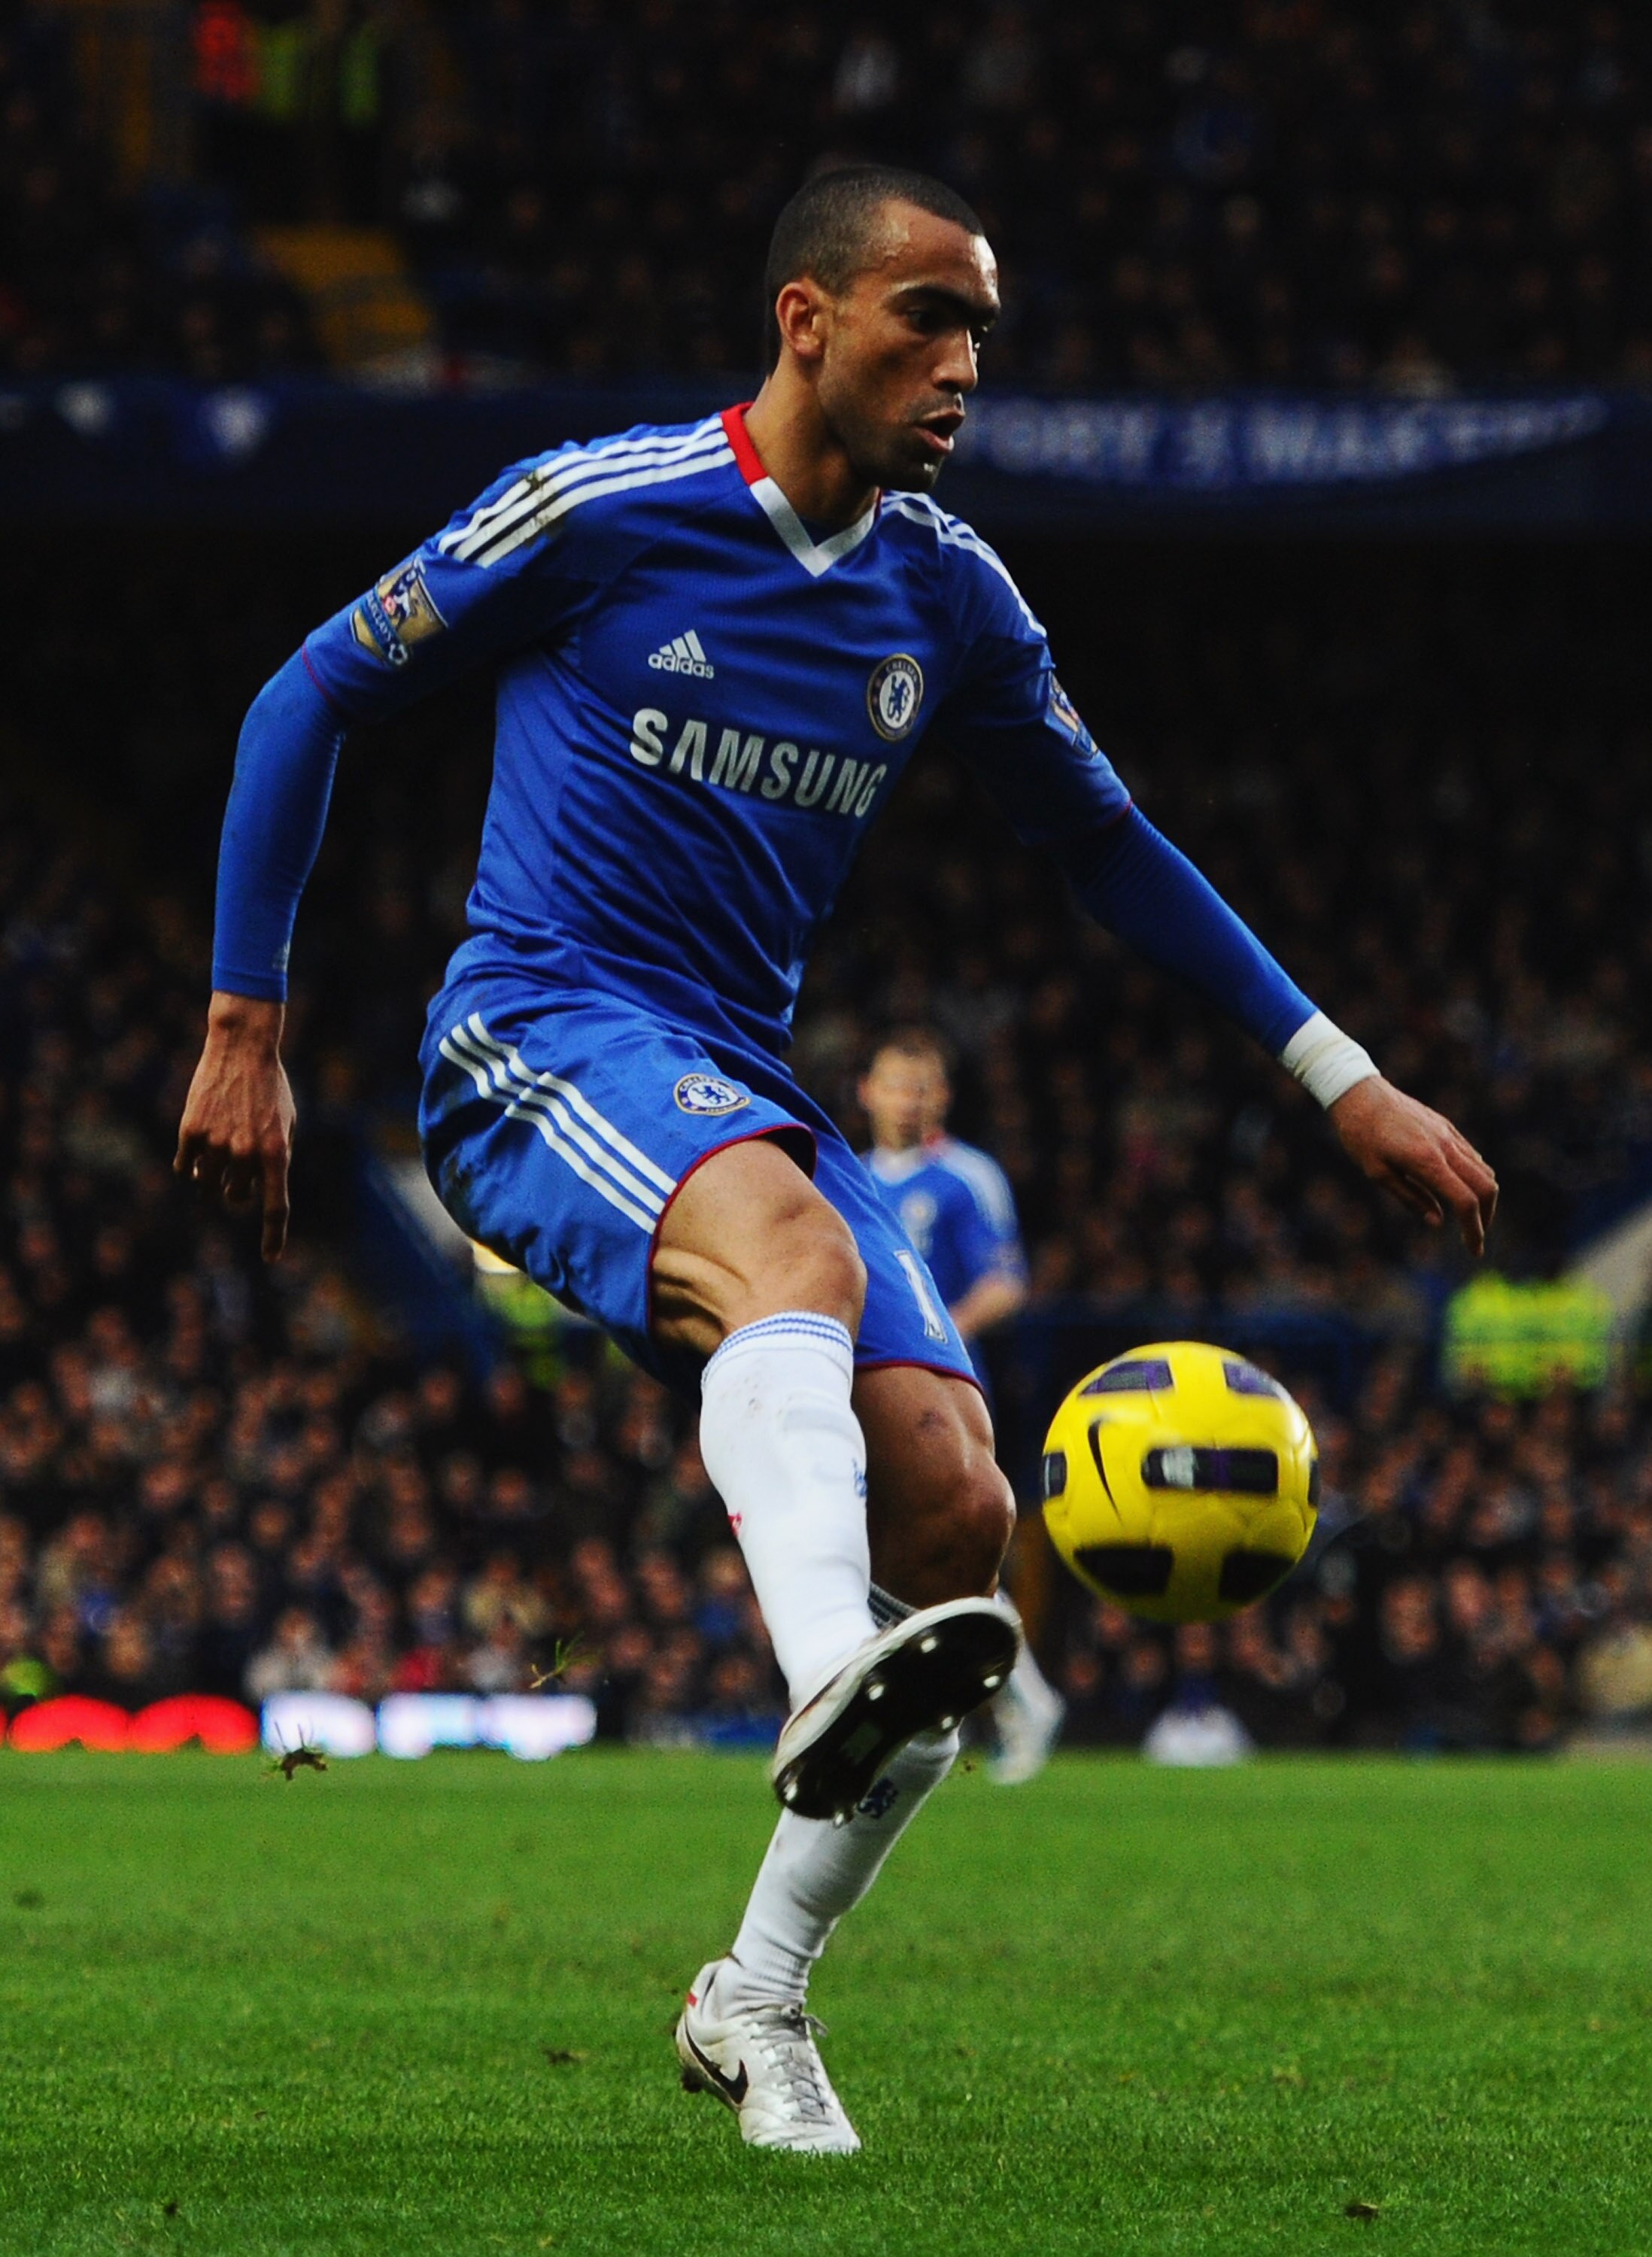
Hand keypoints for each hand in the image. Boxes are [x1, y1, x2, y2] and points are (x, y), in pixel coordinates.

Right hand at [173, 993, 295, 1261]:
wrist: (241, 1048)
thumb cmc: (269, 1087)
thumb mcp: (286, 1123)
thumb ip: (275, 1159)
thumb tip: (259, 1192)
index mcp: (276, 1153)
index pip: (275, 1207)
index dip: (273, 1236)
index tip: (270, 1258)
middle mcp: (246, 1153)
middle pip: (237, 1197)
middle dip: (237, 1191)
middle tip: (237, 1171)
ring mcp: (216, 1143)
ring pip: (208, 1185)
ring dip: (212, 1178)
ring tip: (218, 1153)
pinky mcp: (191, 1132)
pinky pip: (186, 1167)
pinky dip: (191, 1165)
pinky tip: (197, 1149)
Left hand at [1328, 1075, 1496, 1256]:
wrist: (1359, 1093)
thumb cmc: (1360, 1135)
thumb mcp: (1377, 1173)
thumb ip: (1410, 1198)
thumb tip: (1437, 1222)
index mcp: (1427, 1162)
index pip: (1465, 1202)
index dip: (1474, 1230)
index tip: (1473, 1250)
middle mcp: (1445, 1147)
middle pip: (1486, 1186)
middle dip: (1486, 1216)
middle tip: (1474, 1236)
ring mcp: (1448, 1134)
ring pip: (1483, 1169)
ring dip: (1482, 1196)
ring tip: (1467, 1215)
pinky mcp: (1446, 1126)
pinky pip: (1472, 1154)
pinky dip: (1475, 1176)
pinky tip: (1459, 1187)